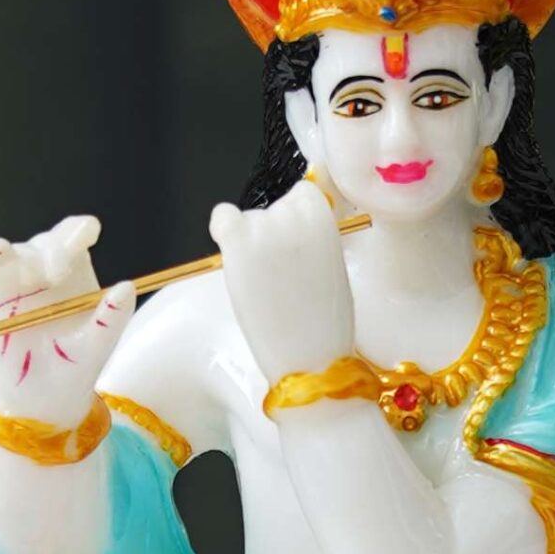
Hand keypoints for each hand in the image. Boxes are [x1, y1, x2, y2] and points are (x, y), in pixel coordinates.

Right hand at [0, 214, 134, 426]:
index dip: (79, 229)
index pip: (77, 235)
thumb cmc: (74, 368)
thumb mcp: (97, 346)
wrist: (40, 399)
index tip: (86, 234)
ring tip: (38, 277)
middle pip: (48, 240)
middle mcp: (46, 268)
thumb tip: (127, 287)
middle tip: (58, 272)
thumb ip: (112, 318)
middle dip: (56, 247)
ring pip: (19, 249)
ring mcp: (17, 277)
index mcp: (77, 272)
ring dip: (27, 255)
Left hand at [209, 183, 354, 389]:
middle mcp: (294, 213)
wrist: (311, 359)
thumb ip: (313, 239)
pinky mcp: (239, 243)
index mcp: (325, 217)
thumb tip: (288, 230)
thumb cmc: (325, 322)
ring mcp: (265, 226)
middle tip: (279, 273)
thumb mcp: (332, 267)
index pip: (302, 195)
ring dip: (251, 243)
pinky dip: (223, 229)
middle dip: (272, 234)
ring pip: (248, 220)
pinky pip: (223, 217)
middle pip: (273, 208)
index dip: (295, 220)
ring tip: (265, 284)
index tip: (295, 246)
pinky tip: (235, 258)